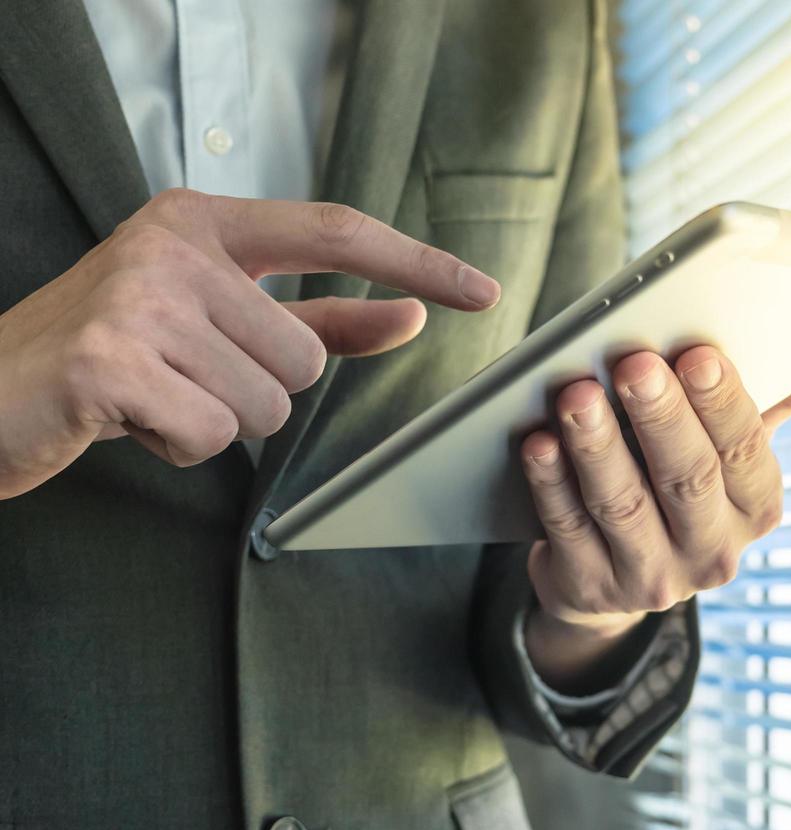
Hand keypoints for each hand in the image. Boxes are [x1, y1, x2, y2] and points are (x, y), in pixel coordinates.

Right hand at [0, 188, 498, 498]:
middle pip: (304, 357)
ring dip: (216, 422)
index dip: (416, 262)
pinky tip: (128, 420)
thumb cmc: (112, 355)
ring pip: (266, 403)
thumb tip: (409, 313)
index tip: (483, 290)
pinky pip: (213, 435)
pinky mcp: (108, 360)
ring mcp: (136, 297)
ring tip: (152, 396)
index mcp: (202, 221)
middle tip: (182, 379)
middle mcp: (172, 245)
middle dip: (257, 391)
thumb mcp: (216, 322)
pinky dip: (178, 447)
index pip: (336, 229)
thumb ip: (319, 316)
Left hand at [520, 344, 790, 690]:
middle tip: (634, 363)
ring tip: (574, 394)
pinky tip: (537, 442)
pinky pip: (567, 530)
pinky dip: (550, 483)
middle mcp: (714, 552)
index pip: (746, 451)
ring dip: (597, 446)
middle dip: (660, 418)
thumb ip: (781, 399)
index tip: (698, 353)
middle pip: (687, 479)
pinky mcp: (591, 590)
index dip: (722, 403)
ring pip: (623, 506)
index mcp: (757, 508)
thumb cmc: (680, 485)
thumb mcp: (732, 452)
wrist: (613, 578)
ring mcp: (652, 579)